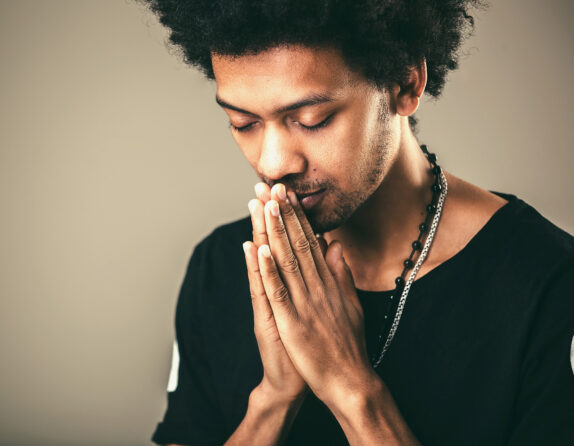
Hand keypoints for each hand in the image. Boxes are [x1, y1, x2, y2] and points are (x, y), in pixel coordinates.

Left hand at [253, 183, 376, 405]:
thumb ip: (341, 274)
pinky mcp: (292, 323)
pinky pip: (278, 292)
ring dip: (274, 231)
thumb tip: (334, 245)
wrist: (350, 382)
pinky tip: (259, 249)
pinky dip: (268, 269)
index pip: (310, 242)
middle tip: (271, 186)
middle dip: (283, 214)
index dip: (297, 216)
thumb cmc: (347, 346)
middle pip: (298, 244)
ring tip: (265, 204)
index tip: (286, 193)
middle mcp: (317, 287)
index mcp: (328, 282)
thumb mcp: (349, 304)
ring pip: (287, 261)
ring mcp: (305, 304)